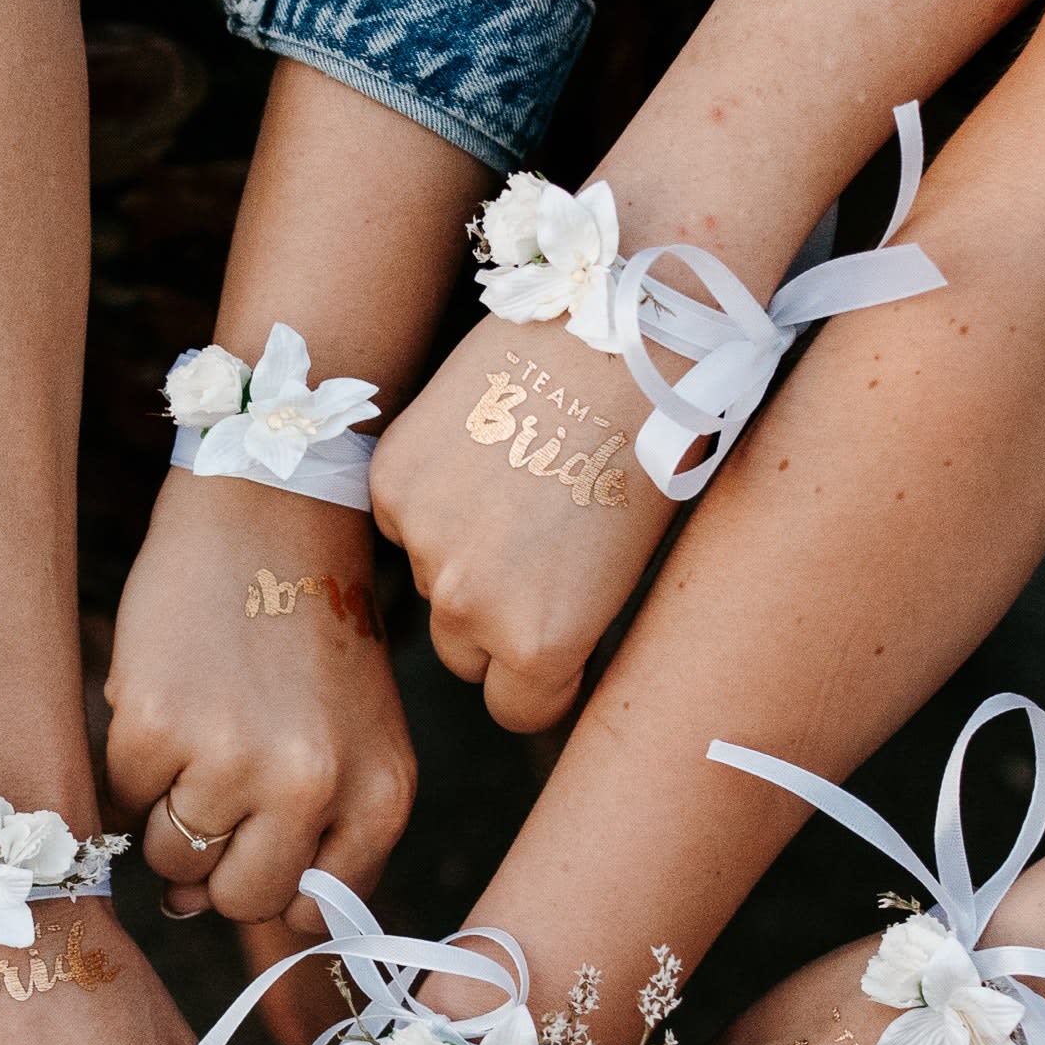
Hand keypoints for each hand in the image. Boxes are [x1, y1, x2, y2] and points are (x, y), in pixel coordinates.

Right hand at [104, 471, 412, 926]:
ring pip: (174, 861)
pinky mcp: (159, 728)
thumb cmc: (307, 628)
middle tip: (216, 787)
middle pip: (239, 900)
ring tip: (196, 735)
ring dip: (168, 812)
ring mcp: (235, 761)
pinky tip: (164, 704)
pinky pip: (123, 801)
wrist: (270, 509)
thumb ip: (303, 832)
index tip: (258, 838)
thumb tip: (186, 909)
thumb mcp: (349, 734)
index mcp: (380, 794)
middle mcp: (316, 787)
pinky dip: (130, 767)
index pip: (313, 909)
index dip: (274, 882)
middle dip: (215, 863)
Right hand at [367, 322, 673, 733]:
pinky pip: (404, 520)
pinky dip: (433, 498)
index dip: (541, 681)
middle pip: (464, 652)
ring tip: (517, 484)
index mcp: (541, 640)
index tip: (559, 648)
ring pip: (431, 582)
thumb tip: (529, 652)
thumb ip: (565, 624)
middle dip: (495, 619)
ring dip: (462, 553)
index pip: (514, 708)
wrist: (618, 336)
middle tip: (539, 553)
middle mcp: (472, 605)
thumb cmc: (652, 448)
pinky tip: (482, 448)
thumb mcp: (626, 569)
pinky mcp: (392, 480)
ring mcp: (424, 541)